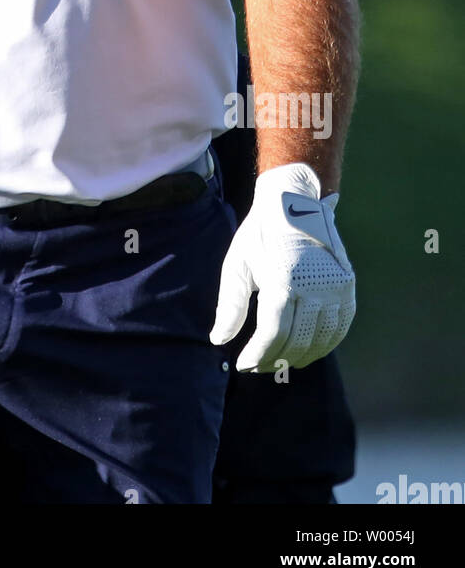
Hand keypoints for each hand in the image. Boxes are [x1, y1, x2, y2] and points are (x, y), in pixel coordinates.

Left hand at [209, 162, 355, 371]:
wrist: (293, 202)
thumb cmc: (259, 235)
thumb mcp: (237, 264)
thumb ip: (230, 305)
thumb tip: (219, 340)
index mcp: (283, 280)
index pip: (273, 335)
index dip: (258, 355)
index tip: (244, 364)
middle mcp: (314, 285)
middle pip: (297, 342)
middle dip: (275, 360)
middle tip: (258, 365)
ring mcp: (335, 287)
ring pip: (320, 340)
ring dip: (299, 357)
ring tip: (279, 361)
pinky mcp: (347, 286)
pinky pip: (339, 328)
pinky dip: (324, 345)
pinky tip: (306, 351)